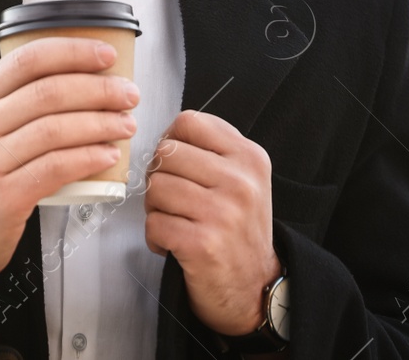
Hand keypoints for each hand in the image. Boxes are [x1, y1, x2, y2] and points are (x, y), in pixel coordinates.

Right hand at [0, 37, 139, 311]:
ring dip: (100, 124)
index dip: (72, 52)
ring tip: (126, 124)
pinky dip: (88, 158)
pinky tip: (108, 155)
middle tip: (128, 94)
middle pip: (49, 93)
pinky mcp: (4, 197)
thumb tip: (86, 82)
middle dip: (99, 90)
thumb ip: (21, 104)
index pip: (28, 60)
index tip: (106, 55)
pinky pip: (55, 168)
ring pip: (55, 129)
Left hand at [144, 110, 281, 336]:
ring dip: (155, 209)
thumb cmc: (239, 230)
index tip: (174, 162)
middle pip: (166, 154)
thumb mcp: (244, 179)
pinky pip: (154, 224)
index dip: (170, 139)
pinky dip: (155, 237)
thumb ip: (212, 152)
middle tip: (172, 200)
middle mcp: (240, 181)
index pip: (190, 122)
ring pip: (155, 187)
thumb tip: (165, 138)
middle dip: (159, 177)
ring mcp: (222, 213)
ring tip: (175, 221)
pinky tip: (173, 244)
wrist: (254, 287)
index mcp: (249, 157)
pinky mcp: (202, 243)